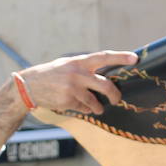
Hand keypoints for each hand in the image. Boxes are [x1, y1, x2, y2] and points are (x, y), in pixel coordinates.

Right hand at [0, 50, 138, 150]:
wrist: (29, 86)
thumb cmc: (53, 74)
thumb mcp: (68, 65)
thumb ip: (86, 68)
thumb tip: (107, 76)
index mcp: (79, 62)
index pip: (104, 56)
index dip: (121, 56)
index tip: (136, 58)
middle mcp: (78, 74)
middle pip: (106, 85)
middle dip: (115, 95)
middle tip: (117, 99)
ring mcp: (73, 89)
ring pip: (95, 102)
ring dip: (98, 107)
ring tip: (96, 108)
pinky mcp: (68, 101)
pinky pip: (84, 108)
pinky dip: (84, 109)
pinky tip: (76, 105)